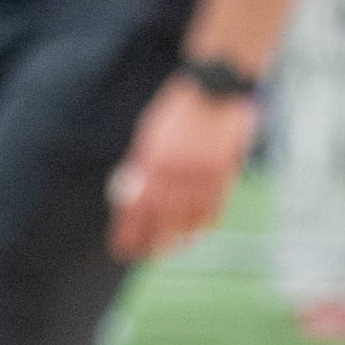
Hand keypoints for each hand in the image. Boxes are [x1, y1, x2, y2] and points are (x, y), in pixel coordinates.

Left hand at [108, 77, 258, 261]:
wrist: (214, 88)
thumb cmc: (178, 110)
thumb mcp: (151, 134)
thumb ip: (142, 165)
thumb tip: (130, 195)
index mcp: (152, 158)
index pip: (135, 206)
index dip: (127, 231)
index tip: (121, 248)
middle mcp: (176, 169)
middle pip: (160, 217)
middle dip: (150, 241)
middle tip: (146, 256)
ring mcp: (201, 172)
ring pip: (187, 217)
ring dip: (176, 239)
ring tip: (170, 252)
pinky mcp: (223, 172)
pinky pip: (212, 207)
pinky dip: (202, 226)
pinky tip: (195, 237)